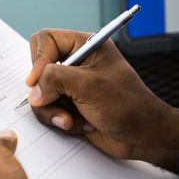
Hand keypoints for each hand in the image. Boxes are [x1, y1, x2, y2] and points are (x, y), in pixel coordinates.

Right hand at [26, 29, 178, 172]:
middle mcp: (76, 63)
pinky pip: (48, 109)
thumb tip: (34, 91)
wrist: (143, 137)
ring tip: (72, 119)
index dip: (39, 59)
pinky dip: (59, 119)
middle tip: (56, 99)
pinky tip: (79, 124)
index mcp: (86, 45)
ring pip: (40, 92)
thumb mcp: (89, 86)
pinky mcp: (69, 105)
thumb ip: (55, 80)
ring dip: (53, 109)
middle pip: (39, 67)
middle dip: (45, 88)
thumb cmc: (128, 106)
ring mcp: (71, 86)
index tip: (37, 81)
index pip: (47, 40)